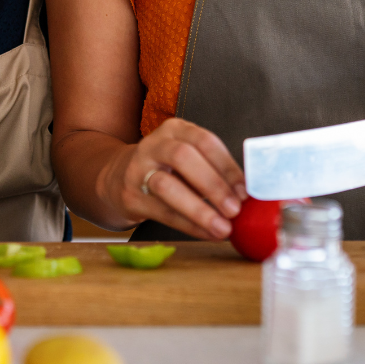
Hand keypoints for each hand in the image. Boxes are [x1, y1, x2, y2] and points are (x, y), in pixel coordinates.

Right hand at [104, 118, 246, 240]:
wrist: (118, 177)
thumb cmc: (167, 168)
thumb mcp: (187, 157)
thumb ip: (213, 169)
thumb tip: (247, 195)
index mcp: (175, 130)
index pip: (205, 141)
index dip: (227, 166)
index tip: (245, 191)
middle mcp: (154, 144)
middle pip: (183, 158)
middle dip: (213, 185)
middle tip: (235, 210)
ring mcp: (138, 169)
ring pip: (167, 186)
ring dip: (199, 209)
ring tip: (223, 228)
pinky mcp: (130, 196)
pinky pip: (162, 212)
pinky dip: (189, 225)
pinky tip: (207, 233)